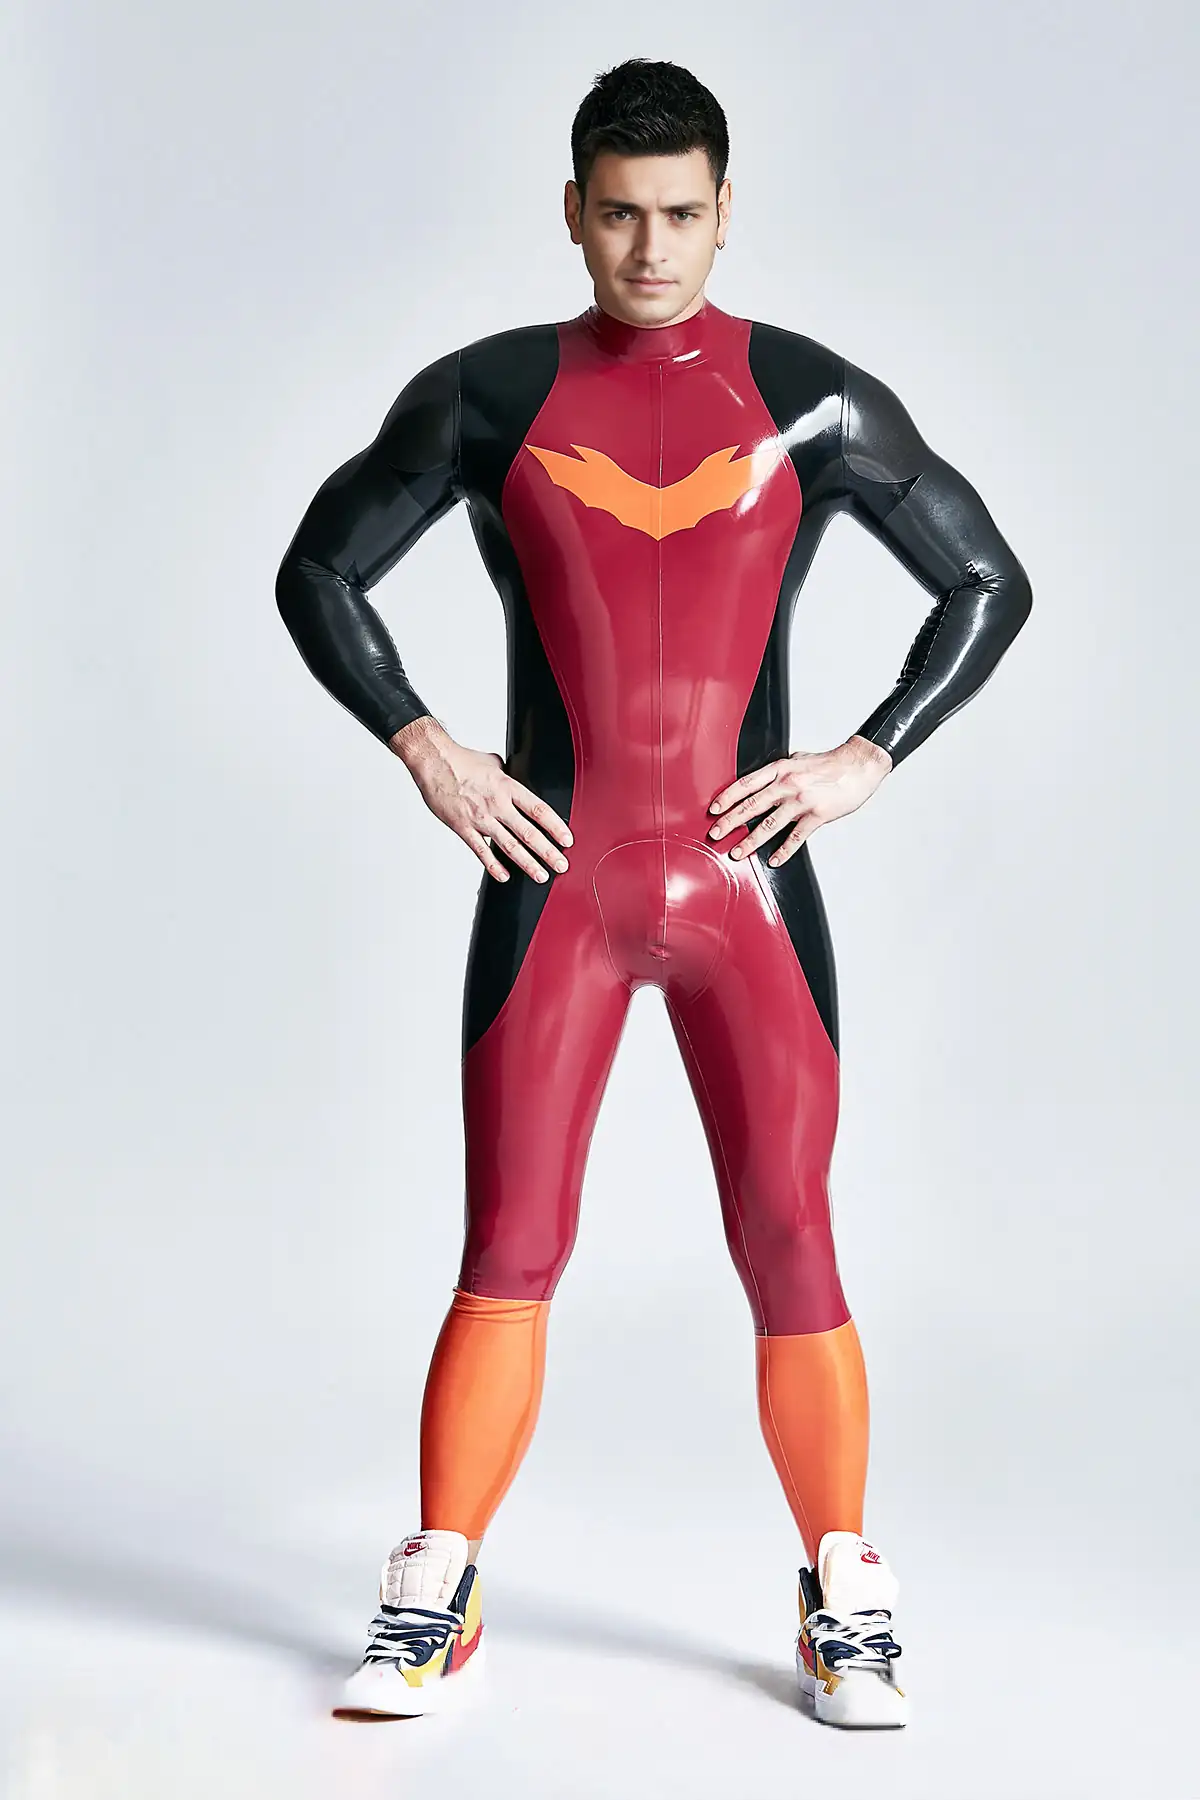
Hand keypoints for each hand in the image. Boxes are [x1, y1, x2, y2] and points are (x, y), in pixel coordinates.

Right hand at [389, 716, 572, 883]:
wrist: (433, 762)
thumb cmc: (460, 761)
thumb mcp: (494, 763)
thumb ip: (507, 776)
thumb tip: (514, 777)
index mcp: (508, 787)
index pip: (539, 810)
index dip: (556, 827)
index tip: (567, 840)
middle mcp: (497, 805)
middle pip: (529, 833)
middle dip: (548, 852)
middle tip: (561, 865)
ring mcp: (481, 819)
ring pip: (509, 846)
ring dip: (527, 863)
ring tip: (541, 876)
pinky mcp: (463, 828)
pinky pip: (481, 850)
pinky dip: (493, 866)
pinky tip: (504, 876)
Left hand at [706, 735, 892, 865]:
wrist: (859, 766)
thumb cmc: (830, 763)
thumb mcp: (798, 759)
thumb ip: (781, 770)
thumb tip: (765, 780)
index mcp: (780, 769)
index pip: (746, 784)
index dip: (727, 797)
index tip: (713, 810)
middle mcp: (787, 784)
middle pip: (752, 806)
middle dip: (730, 821)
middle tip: (715, 834)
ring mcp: (802, 801)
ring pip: (769, 824)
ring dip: (750, 841)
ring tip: (737, 852)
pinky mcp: (817, 815)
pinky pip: (796, 837)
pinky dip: (784, 851)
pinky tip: (774, 860)